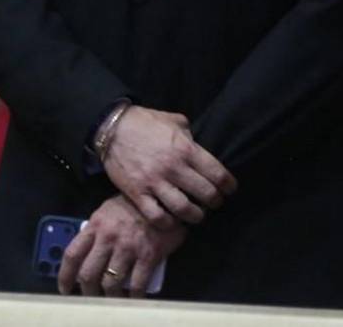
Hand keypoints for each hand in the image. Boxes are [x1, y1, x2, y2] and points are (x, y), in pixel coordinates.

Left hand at [57, 194, 185, 297]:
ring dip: (109, 297)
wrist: (164, 198)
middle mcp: (108, 238)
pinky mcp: (148, 255)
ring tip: (111, 299)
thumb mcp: (107, 211)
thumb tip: (86, 254)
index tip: (65, 288)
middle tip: (90, 297)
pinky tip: (133, 298)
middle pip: (88, 274)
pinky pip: (136, 284)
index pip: (72, 254)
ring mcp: (128, 247)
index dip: (65, 275)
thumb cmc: (133, 205)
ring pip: (110, 283)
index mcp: (95, 225)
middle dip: (87, 291)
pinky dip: (133, 296)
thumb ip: (95, 231)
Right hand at [102, 106, 236, 229]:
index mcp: (186, 149)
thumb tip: (198, 145)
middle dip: (215, 201)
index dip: (228, 185)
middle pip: (205, 194)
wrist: (112, 128)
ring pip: (184, 209)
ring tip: (197, 214)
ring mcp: (154, 182)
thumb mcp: (174, 120)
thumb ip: (189, 134)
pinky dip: (168, 223)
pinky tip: (173, 220)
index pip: (217, 173)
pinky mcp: (137, 194)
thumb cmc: (145, 122)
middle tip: (215, 202)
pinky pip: (157, 216)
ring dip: (196, 216)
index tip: (230, 189)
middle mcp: (173, 168)